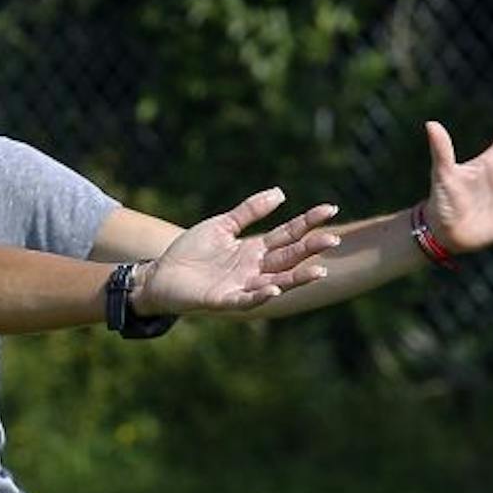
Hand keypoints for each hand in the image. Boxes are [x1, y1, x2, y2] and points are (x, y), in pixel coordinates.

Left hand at [138, 189, 340, 315]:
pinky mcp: (221, 299)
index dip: (308, 221)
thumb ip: (249, 211)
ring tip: (318, 272)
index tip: (331, 207)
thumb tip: (281, 193)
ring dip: (296, 278)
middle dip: (310, 250)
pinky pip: (244, 299)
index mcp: (254, 249)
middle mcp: (253, 268)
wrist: (160, 275)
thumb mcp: (221, 225)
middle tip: (333, 240)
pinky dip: (259, 295)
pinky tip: (273, 289)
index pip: (288, 234)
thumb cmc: (191, 251)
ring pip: (275, 281)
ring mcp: (240, 285)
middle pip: (288, 257)